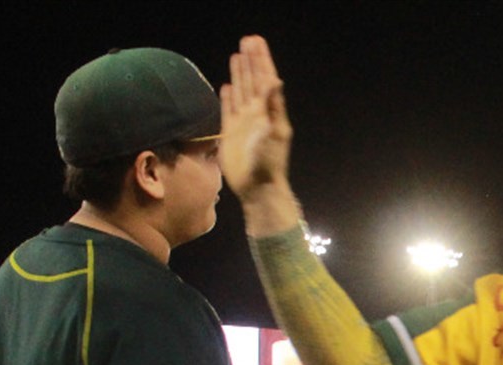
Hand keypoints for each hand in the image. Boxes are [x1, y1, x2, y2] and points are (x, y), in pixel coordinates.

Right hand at [220, 36, 294, 205]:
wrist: (258, 187)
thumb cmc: (269, 163)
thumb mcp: (273, 132)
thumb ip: (273, 105)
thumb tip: (274, 80)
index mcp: (269, 111)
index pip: (264, 78)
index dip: (261, 60)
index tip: (256, 42)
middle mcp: (257, 113)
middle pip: (252, 80)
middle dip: (250, 60)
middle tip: (247, 39)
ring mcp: (244, 122)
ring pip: (241, 91)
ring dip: (240, 73)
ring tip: (237, 55)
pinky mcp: (231, 133)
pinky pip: (229, 109)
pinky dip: (228, 96)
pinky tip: (227, 86)